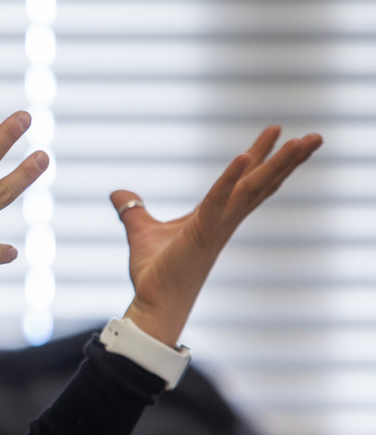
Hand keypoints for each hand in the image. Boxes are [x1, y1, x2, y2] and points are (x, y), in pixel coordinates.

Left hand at [114, 125, 322, 346]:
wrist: (153, 303)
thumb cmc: (154, 274)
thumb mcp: (139, 230)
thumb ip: (132, 210)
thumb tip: (118, 194)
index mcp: (215, 216)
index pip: (245, 181)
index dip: (260, 155)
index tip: (278, 131)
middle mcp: (224, 219)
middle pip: (262, 183)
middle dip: (288, 159)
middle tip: (316, 136)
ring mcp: (217, 226)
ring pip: (254, 188)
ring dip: (278, 164)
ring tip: (302, 141)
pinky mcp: (203, 232)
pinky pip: (219, 200)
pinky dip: (230, 178)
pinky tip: (243, 156)